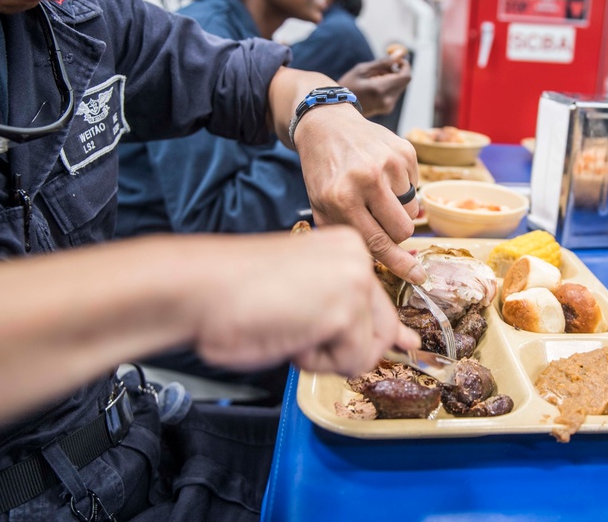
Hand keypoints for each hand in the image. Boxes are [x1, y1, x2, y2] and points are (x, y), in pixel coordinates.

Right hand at [191, 227, 420, 376]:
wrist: (202, 289)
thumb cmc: (239, 296)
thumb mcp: (307, 297)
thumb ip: (353, 313)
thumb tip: (405, 341)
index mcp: (346, 247)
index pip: (381, 304)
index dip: (377, 333)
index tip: (403, 343)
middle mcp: (357, 257)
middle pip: (382, 330)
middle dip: (346, 348)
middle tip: (299, 333)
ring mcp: (355, 281)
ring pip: (367, 351)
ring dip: (327, 357)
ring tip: (288, 328)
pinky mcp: (347, 308)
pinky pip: (350, 362)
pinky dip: (316, 362)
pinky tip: (289, 333)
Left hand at [291, 104, 425, 283]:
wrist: (327, 126)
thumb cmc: (325, 174)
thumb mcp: (322, 208)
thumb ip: (352, 236)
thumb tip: (394, 263)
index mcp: (341, 198)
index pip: (378, 242)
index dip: (400, 264)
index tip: (418, 276)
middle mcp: (366, 179)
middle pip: (402, 230)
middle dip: (396, 234)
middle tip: (381, 221)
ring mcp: (388, 162)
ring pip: (412, 211)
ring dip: (398, 210)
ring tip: (378, 193)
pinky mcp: (404, 150)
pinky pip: (416, 187)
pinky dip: (403, 188)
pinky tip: (383, 176)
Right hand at [337, 57, 411, 117]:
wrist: (338, 107)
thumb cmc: (347, 86)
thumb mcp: (363, 70)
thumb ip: (384, 62)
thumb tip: (401, 53)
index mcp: (381, 89)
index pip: (406, 76)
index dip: (404, 65)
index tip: (394, 60)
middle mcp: (387, 100)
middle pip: (404, 81)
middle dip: (395, 72)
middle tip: (378, 70)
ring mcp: (388, 107)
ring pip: (399, 86)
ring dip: (391, 79)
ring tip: (373, 79)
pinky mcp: (386, 109)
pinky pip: (394, 93)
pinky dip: (388, 86)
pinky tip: (373, 87)